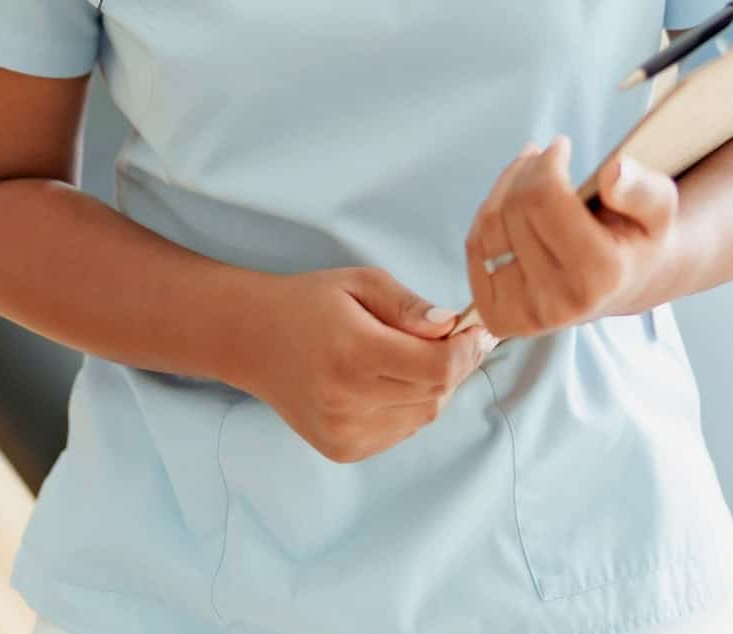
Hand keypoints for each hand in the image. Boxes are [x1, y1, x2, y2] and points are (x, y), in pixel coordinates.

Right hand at [238, 266, 497, 463]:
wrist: (253, 341)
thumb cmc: (310, 303)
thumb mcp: (361, 283)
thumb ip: (409, 306)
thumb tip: (452, 327)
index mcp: (355, 354)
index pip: (439, 367)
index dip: (469, 350)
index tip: (479, 330)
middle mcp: (349, 401)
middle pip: (437, 393)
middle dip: (455, 365)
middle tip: (451, 338)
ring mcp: (345, 432)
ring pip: (424, 417)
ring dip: (432, 387)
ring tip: (409, 357)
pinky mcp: (343, 449)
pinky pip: (401, 431)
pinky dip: (409, 407)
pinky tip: (387, 382)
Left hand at [462, 136, 679, 339]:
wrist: (624, 284)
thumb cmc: (639, 238)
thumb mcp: (659, 209)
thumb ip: (642, 189)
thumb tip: (613, 172)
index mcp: (599, 276)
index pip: (543, 198)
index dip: (547, 161)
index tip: (560, 146)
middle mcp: (559, 303)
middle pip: (514, 209)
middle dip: (527, 170)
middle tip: (546, 157)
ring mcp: (524, 315)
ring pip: (488, 226)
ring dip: (505, 188)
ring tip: (529, 174)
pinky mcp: (499, 317)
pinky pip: (475, 250)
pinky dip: (489, 217)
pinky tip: (512, 206)